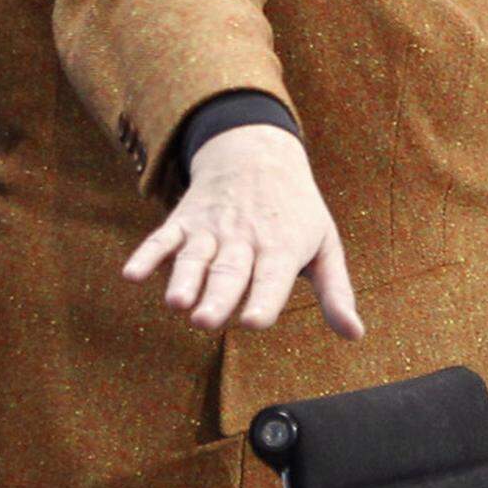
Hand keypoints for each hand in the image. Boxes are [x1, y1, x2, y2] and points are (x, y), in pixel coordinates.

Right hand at [122, 124, 362, 339]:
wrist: (256, 153)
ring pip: (196, 257)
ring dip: (183, 279)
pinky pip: (162, 239)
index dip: (263, 299)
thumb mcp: (325, 244)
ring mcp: (211, 229)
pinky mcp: (184, 222)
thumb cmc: (296, 210)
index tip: (254, 321)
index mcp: (281, 247)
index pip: (272, 278)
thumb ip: (337, 292)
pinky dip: (147, 255)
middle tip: (206, 321)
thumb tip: (355, 334)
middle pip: (229, 271)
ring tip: (175, 303)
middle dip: (217, 296)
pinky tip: (132, 274)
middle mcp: (244, 239)